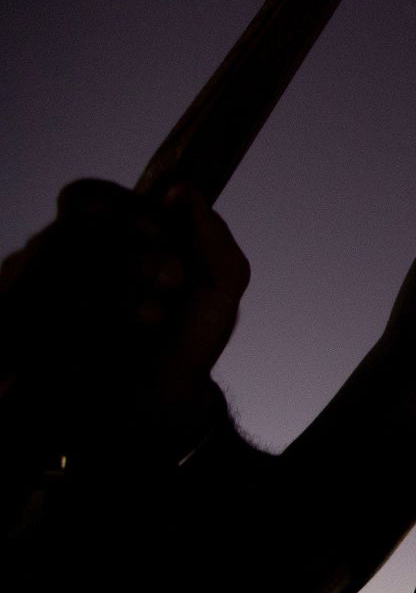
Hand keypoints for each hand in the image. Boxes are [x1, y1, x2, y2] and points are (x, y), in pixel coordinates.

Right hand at [0, 179, 248, 456]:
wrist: (168, 401)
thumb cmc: (188, 334)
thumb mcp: (219, 282)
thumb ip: (209, 234)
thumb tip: (180, 191)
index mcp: (101, 236)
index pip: (85, 199)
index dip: (116, 210)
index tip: (157, 233)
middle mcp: (58, 262)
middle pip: (66, 236)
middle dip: (128, 257)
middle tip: (172, 278)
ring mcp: (32, 299)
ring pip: (45, 277)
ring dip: (112, 295)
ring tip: (154, 319)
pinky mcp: (19, 348)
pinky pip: (30, 329)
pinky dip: (75, 339)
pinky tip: (109, 350)